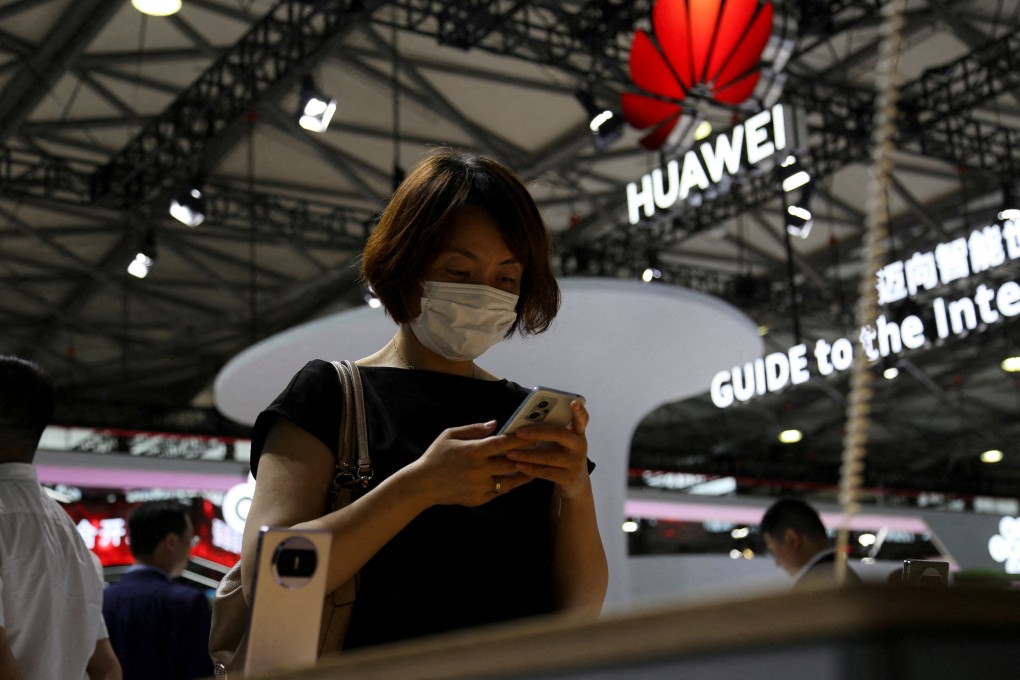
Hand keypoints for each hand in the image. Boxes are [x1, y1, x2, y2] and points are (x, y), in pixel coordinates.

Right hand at [409, 421, 532, 506]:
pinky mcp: (478, 499)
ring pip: (509, 481)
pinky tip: (515, 479)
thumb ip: (474, 429)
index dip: (520, 439)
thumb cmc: (436, 456)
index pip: (503, 444)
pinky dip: (507, 485)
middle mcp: (479, 470)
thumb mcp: (450, 435)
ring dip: (522, 474)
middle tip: (538, 451)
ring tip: (533, 468)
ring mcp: (479, 486)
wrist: (423, 484)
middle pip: (511, 463)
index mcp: (473, 451)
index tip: (533, 435)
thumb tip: (495, 424)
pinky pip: (499, 492)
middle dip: (526, 456)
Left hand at [505, 400, 590, 499]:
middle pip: (560, 435)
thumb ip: (550, 432)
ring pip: (549, 457)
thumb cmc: (562, 456)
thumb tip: (524, 424)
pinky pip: (546, 472)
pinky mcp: (569, 478)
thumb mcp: (561, 443)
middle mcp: (580, 446)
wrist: (574, 483)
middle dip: (538, 433)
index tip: (573, 403)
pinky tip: (518, 466)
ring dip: (527, 455)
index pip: (582, 419)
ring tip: (510, 452)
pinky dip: (531, 469)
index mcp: (577, 433)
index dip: (579, 411)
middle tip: (519, 432)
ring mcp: (576, 463)